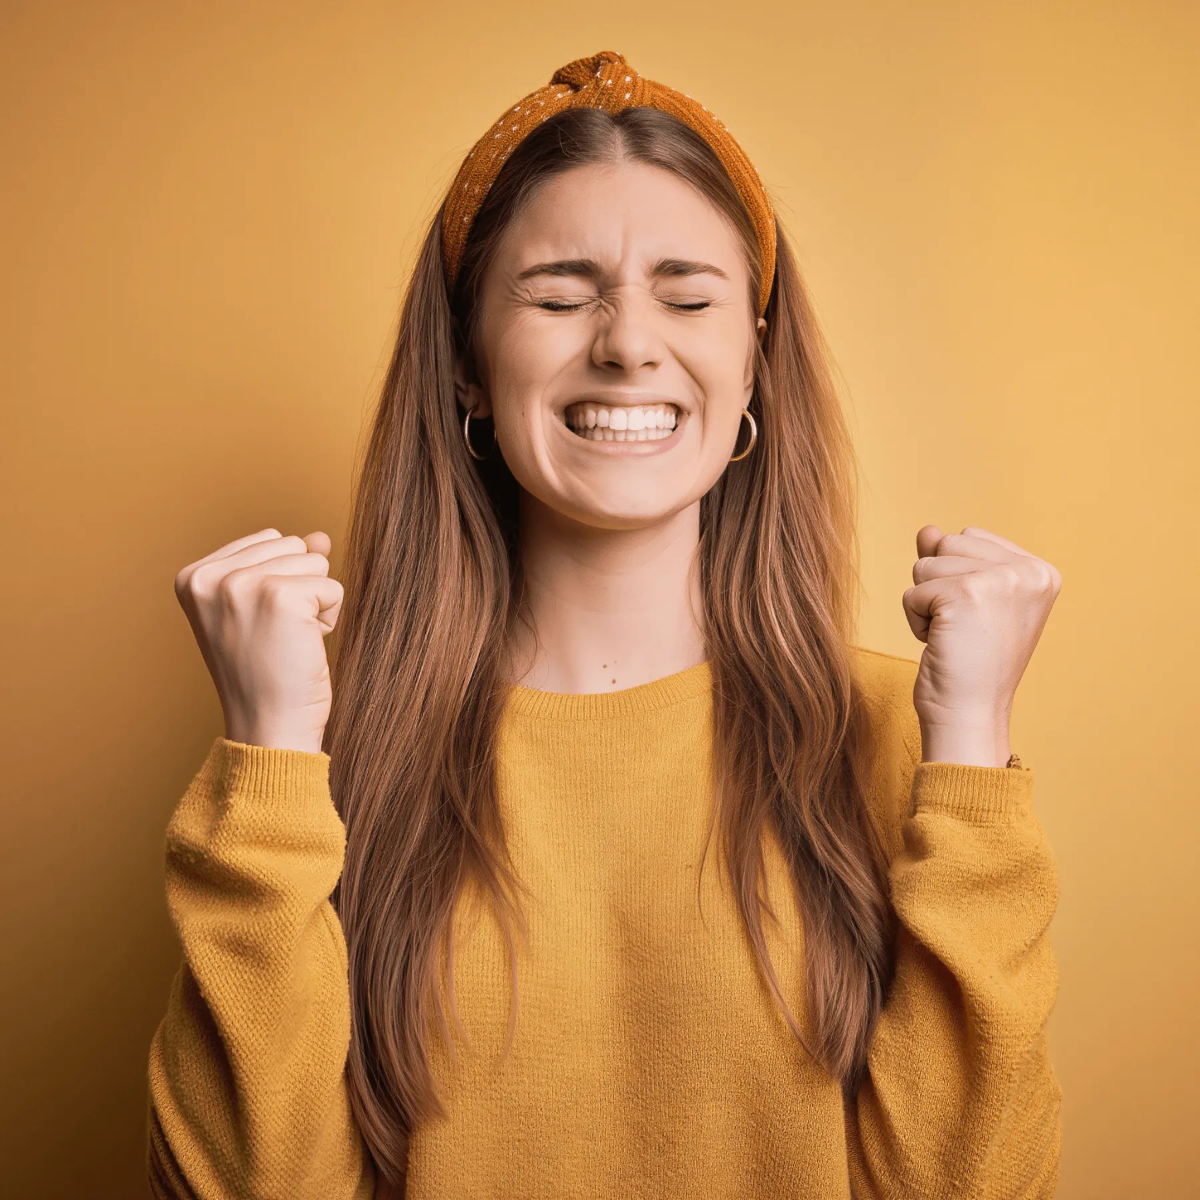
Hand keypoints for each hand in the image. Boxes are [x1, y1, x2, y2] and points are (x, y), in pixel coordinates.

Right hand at [174, 528, 343, 753]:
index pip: (269, 540)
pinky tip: (302, 647)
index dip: (279, 583)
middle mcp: (210, 576)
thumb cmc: (267, 674)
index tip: (259, 625)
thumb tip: (320, 537)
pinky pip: (332, 587)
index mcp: (193, 577)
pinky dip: (329, 618)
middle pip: (293, 545)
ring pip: (316, 562)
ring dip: (315, 604)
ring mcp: (241, 584)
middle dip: (299, 590)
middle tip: (275, 637)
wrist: (268, 728)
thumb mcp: (265, 610)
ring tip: (287, 642)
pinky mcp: (279, 596)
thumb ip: (286, 564)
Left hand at [902, 525, 1061, 766]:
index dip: (957, 578)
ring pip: (925, 564)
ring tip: (954, 637)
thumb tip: (927, 530)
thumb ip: (950, 559)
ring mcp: (1000, 581)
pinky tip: (941, 645)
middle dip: (939, 586)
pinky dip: (915, 621)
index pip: (970, 536)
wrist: (970, 715)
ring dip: (926, 604)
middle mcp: (1029, 572)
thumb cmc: (969, 664)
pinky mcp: (965, 594)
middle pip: (947, 543)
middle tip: (963, 629)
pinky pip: (912, 592)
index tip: (979, 619)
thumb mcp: (968, 602)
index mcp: (1041, 571)